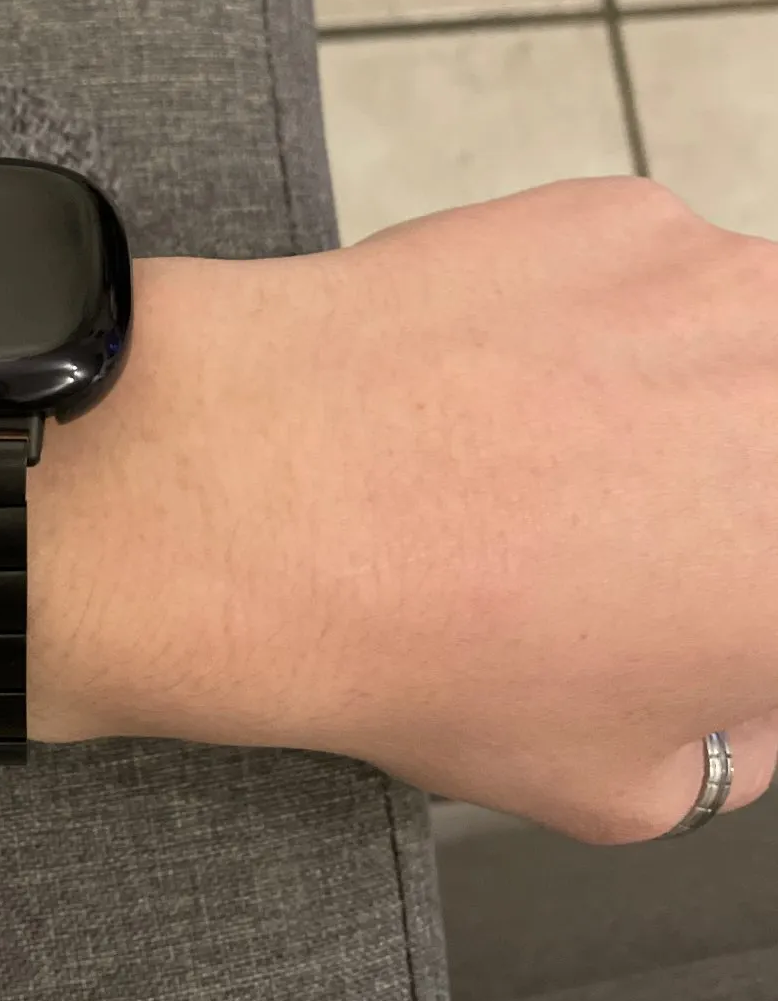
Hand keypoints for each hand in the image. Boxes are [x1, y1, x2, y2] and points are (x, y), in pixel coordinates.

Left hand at [33, 179, 777, 843]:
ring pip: (735, 343)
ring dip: (678, 388)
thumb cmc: (432, 643)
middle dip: (728, 481)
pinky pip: (646, 274)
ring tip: (543, 447)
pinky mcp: (628, 213)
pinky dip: (595, 317)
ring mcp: (728, 285)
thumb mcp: (619, 788)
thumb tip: (736, 697)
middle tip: (630, 521)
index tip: (692, 587)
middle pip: (769, 437)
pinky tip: (499, 376)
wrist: (271, 498)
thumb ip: (730, 742)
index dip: (736, 583)